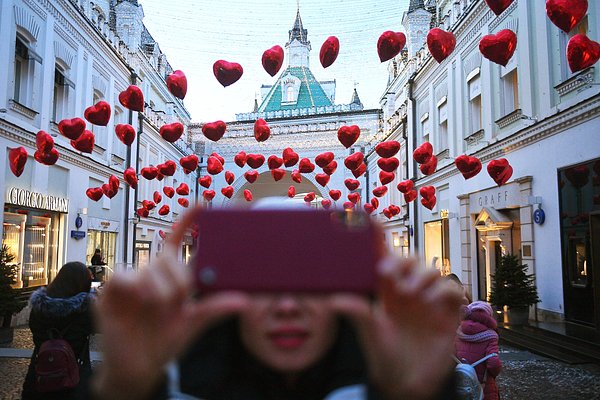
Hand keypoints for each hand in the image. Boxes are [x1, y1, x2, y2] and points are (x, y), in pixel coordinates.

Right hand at [93, 207, 248, 399]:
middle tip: (176, 303)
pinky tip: (136, 304)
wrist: (138, 368)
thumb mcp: (193, 324)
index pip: (178, 242)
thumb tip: (244, 300)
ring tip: (154, 311)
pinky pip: (128, 277)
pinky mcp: (111, 289)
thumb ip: (215, 308)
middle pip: (169, 258)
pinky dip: (137, 291)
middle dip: (179, 281)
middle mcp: (151, 273)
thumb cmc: (164, 342)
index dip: (188, 222)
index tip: (202, 204)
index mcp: (170, 277)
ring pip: (152, 269)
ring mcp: (132, 280)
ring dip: (159, 294)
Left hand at [331, 257, 462, 399]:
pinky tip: (431, 301)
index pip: (386, 264)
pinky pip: (452, 290)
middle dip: (403, 262)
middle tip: (391, 274)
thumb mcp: (370, 334)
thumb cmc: (385, 356)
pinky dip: (444, 289)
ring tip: (409, 293)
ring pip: (432, 272)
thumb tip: (335, 301)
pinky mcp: (447, 313)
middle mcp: (409, 293)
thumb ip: (358, 314)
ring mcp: (429, 301)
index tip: (375, 235)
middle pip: (411, 262)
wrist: (409, 383)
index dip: (382, 248)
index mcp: (387, 294)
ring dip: (422, 275)